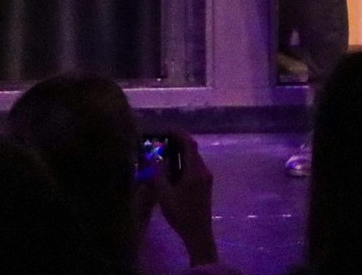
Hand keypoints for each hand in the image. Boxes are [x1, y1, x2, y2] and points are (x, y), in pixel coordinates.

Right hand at [149, 130, 218, 267]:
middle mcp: (204, 170)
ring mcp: (206, 177)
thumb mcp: (164, 194)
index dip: (179, 134)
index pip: (189, 144)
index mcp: (195, 171)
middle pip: (192, 150)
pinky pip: (194, 166)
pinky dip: (184, 162)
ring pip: (193, 158)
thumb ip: (159, 175)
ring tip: (164, 152)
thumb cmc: (180, 213)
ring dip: (181, 153)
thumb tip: (155, 159)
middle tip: (162, 139)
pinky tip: (172, 168)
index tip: (167, 129)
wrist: (198, 232)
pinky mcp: (205, 184)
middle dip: (178, 142)